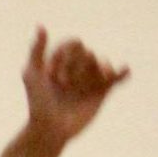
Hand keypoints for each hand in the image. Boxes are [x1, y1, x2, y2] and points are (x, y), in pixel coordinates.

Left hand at [21, 26, 128, 146]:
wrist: (49, 130)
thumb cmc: (37, 103)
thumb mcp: (32, 74)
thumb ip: (36, 50)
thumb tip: (41, 25)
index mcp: (62, 59)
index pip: (73, 44)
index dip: (66, 56)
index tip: (53, 75)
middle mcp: (77, 66)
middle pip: (88, 53)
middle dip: (78, 66)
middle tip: (65, 85)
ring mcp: (90, 79)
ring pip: (102, 63)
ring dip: (100, 68)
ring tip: (101, 77)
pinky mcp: (101, 92)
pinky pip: (115, 78)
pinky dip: (122, 73)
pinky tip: (125, 70)